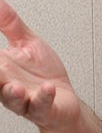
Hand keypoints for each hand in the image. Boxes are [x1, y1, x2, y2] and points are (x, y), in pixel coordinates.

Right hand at [0, 0, 79, 129]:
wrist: (64, 102)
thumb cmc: (45, 75)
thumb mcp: (27, 42)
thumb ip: (9, 23)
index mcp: (0, 67)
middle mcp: (6, 84)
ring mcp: (24, 99)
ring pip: (11, 98)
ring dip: (12, 93)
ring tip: (15, 86)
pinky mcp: (43, 109)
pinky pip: (41, 105)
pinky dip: (44, 97)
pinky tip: (48, 88)